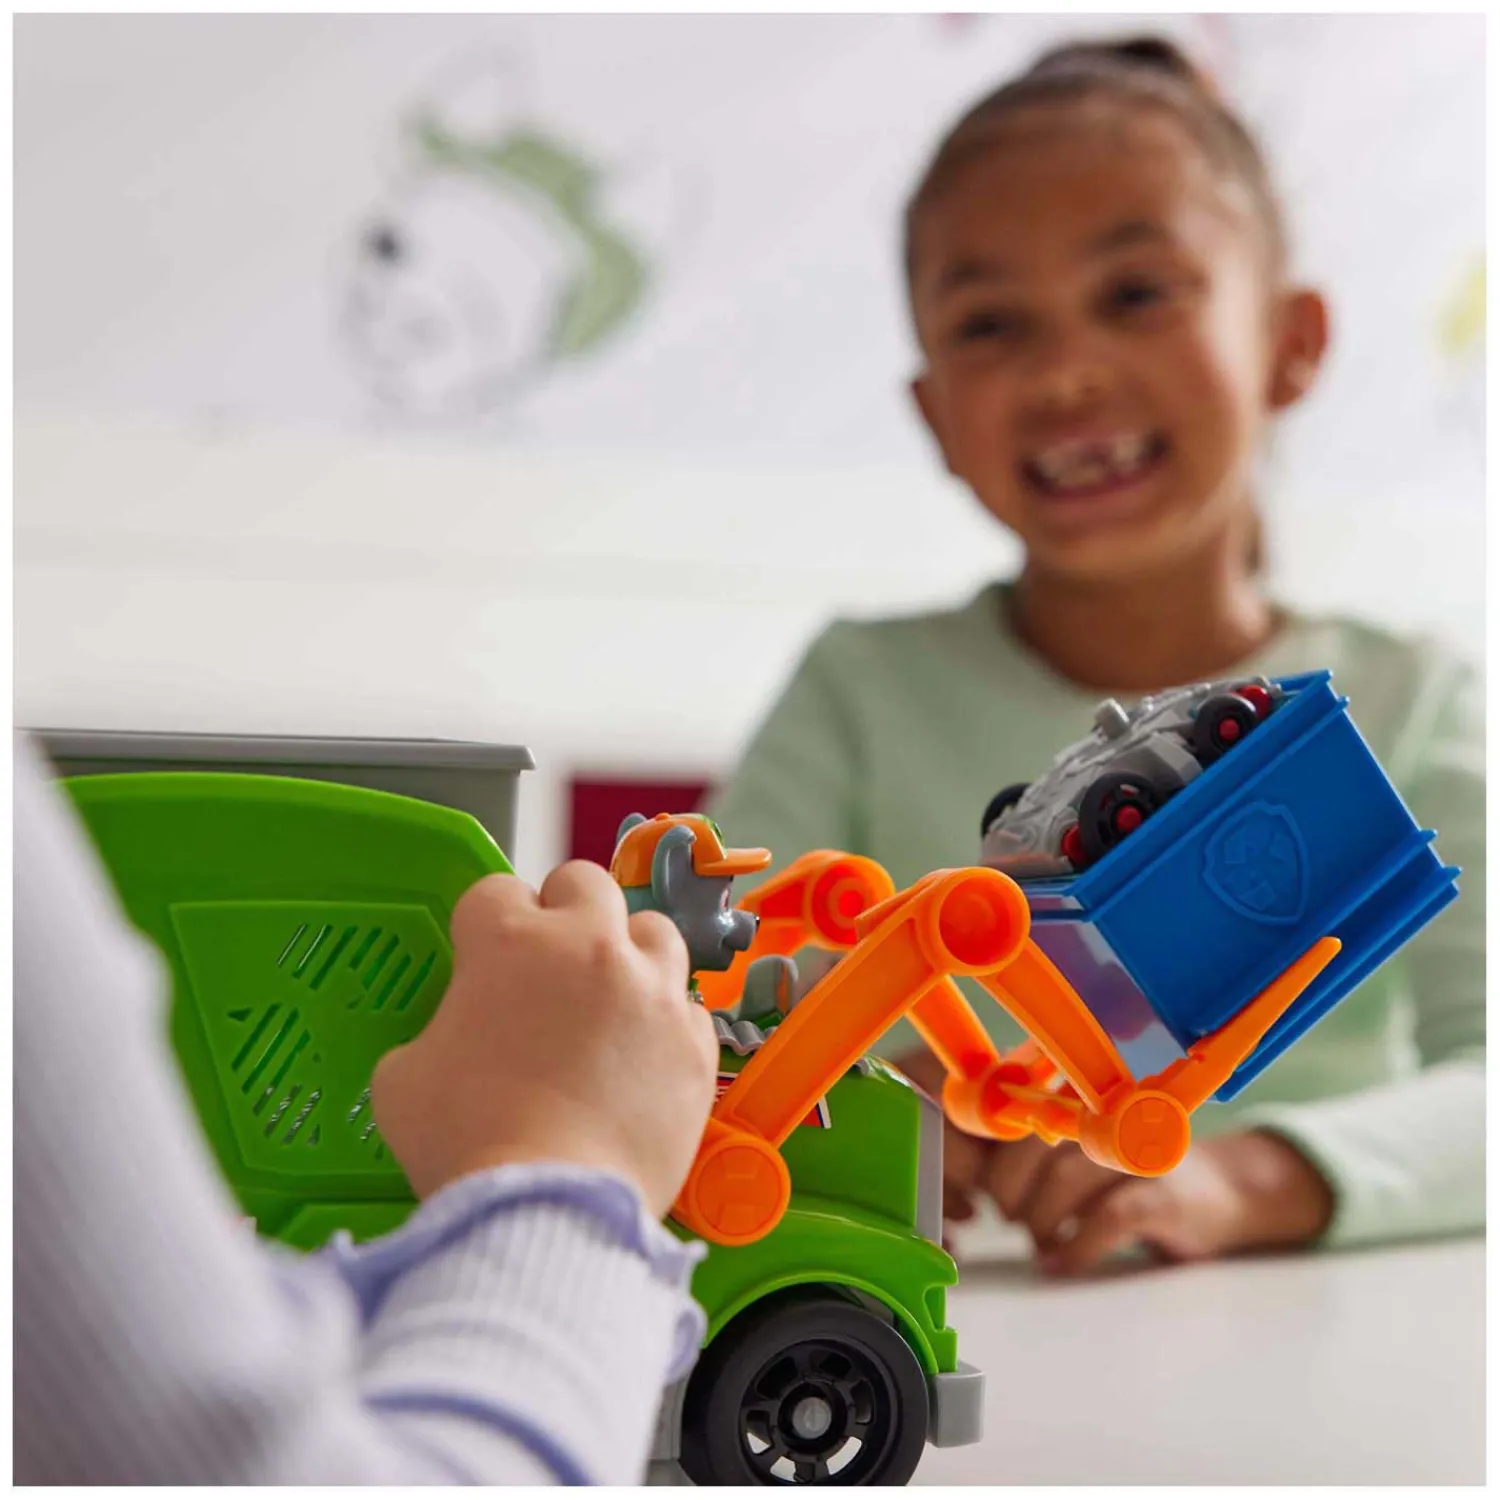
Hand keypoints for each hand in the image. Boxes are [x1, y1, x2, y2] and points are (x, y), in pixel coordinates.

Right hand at [372, 861, 719, 1217]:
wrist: (548, 1206)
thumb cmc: (464, 1140)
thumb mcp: (405, 1076)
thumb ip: (438, 1031)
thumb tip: (460, 1038)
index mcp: (511, 942)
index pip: (496, 891)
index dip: (487, 926)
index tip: (485, 958)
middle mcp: (591, 947)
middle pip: (585, 883)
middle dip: (565, 911)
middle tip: (551, 962)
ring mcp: (654, 991)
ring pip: (655, 931)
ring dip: (630, 955)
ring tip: (612, 1000)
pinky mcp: (696, 1044)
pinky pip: (687, 1010)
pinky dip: (666, 1025)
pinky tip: (644, 1060)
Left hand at [978, 1130, 1333, 1275]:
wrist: (1224, 1193)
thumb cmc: (1132, 1177)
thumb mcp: (1085, 1156)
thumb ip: (1037, 1155)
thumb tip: (973, 1178)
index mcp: (1082, 1102)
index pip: (1020, 1114)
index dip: (991, 1153)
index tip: (979, 1185)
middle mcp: (1109, 1117)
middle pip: (1036, 1143)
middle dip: (1010, 1188)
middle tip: (1006, 1216)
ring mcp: (1138, 1153)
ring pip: (1067, 1177)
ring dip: (1039, 1218)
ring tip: (1036, 1242)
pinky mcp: (1166, 1194)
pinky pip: (1109, 1217)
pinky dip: (1076, 1246)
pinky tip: (1061, 1263)